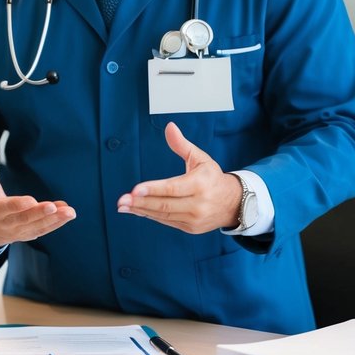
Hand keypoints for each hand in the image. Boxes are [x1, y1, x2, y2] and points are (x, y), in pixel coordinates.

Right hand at [0, 144, 75, 248]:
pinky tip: (67, 214)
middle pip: (25, 219)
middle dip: (40, 213)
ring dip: (55, 220)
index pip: (7, 207)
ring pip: (37, 226)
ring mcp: (18, 231)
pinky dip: (56, 223)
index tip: (31, 200)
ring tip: (70, 212)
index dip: (18, 205)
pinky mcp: (27, 234)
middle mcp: (7, 223)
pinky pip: (43, 229)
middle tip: (54, 207)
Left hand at [116, 121, 242, 233]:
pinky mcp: (190, 228)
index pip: (172, 187)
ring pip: (163, 215)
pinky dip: (150, 216)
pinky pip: (167, 222)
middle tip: (122, 200)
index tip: (135, 189)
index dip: (153, 189)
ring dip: (141, 210)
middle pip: (165, 204)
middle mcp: (198, 204)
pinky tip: (137, 210)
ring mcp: (194, 218)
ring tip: (123, 206)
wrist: (232, 203)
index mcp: (201, 184)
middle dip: (140, 202)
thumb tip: (169, 127)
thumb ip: (182, 144)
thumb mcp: (200, 158)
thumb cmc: (212, 177)